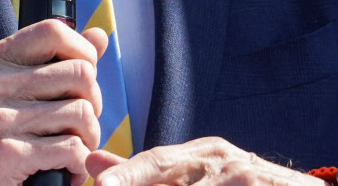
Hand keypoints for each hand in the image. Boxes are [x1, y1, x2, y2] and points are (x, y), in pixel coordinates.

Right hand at [0, 20, 109, 185]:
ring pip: (82, 112)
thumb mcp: (9, 96)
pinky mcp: (6, 153)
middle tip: (78, 128)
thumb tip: (99, 35)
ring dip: (88, 138)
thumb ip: (55, 63)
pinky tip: (67, 171)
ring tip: (73, 152)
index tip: (79, 84)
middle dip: (92, 104)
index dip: (82, 54)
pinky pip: (73, 147)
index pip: (54, 32)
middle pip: (80, 73)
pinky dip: (79, 164)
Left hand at [86, 136, 323, 184]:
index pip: (158, 160)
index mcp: (206, 153)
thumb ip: (147, 172)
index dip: (127, 175)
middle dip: (138, 185)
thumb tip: (92, 164)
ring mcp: (243, 183)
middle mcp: (225, 165)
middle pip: (171, 177)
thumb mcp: (202, 172)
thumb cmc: (245, 185)